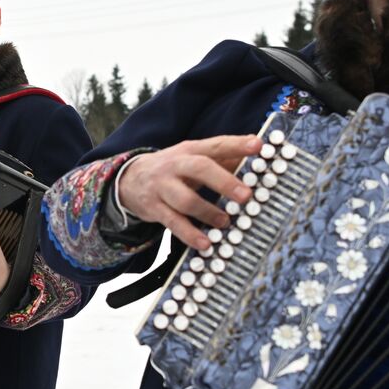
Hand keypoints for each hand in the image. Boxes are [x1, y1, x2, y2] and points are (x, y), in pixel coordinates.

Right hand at [116, 134, 261, 250]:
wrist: (130, 180)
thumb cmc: (173, 169)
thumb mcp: (193, 158)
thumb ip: (223, 158)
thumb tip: (258, 154)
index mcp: (190, 150)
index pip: (216, 144)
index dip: (237, 145)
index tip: (258, 146)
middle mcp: (176, 165)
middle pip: (199, 169)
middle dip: (224, 182)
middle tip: (246, 196)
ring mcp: (163, 187)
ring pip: (186, 200)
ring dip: (209, 213)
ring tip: (226, 223)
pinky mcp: (155, 209)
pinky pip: (173, 223)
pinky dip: (190, 235)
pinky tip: (205, 243)